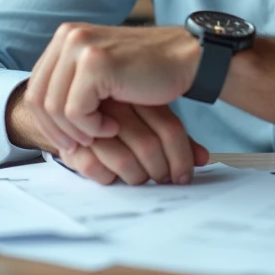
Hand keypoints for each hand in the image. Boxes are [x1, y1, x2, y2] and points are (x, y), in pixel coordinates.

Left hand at [21, 23, 200, 150]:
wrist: (185, 59)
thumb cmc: (146, 72)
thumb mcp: (98, 73)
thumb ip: (69, 82)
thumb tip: (36, 114)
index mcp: (66, 36)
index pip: (35, 86)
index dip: (47, 120)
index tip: (70, 138)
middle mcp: (69, 36)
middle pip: (38, 98)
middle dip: (58, 130)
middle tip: (84, 142)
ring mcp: (81, 46)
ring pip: (55, 108)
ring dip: (79, 130)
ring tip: (104, 131)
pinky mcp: (96, 63)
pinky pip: (76, 111)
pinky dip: (94, 127)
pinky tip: (114, 125)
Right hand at [57, 102, 209, 184]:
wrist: (71, 108)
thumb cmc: (117, 117)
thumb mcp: (148, 116)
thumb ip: (173, 136)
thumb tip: (203, 159)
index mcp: (137, 95)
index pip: (169, 128)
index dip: (181, 157)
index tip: (183, 176)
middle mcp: (113, 106)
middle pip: (149, 146)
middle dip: (161, 171)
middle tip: (164, 180)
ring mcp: (89, 125)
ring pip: (125, 161)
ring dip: (138, 177)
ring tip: (141, 178)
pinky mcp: (71, 145)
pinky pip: (97, 170)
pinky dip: (110, 178)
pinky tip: (115, 176)